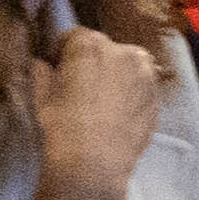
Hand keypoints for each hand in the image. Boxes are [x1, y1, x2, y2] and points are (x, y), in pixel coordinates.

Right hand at [26, 29, 158, 199]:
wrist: (94, 163)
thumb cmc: (62, 125)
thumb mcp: (42, 96)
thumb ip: (42, 72)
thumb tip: (40, 63)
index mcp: (91, 46)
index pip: (74, 36)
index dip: (62, 51)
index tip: (55, 66)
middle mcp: (124, 52)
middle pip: (104, 49)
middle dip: (90, 61)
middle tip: (78, 85)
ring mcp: (146, 73)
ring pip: (127, 65)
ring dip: (115, 73)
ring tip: (101, 99)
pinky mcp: (157, 96)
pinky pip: (141, 85)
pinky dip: (130, 91)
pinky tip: (118, 112)